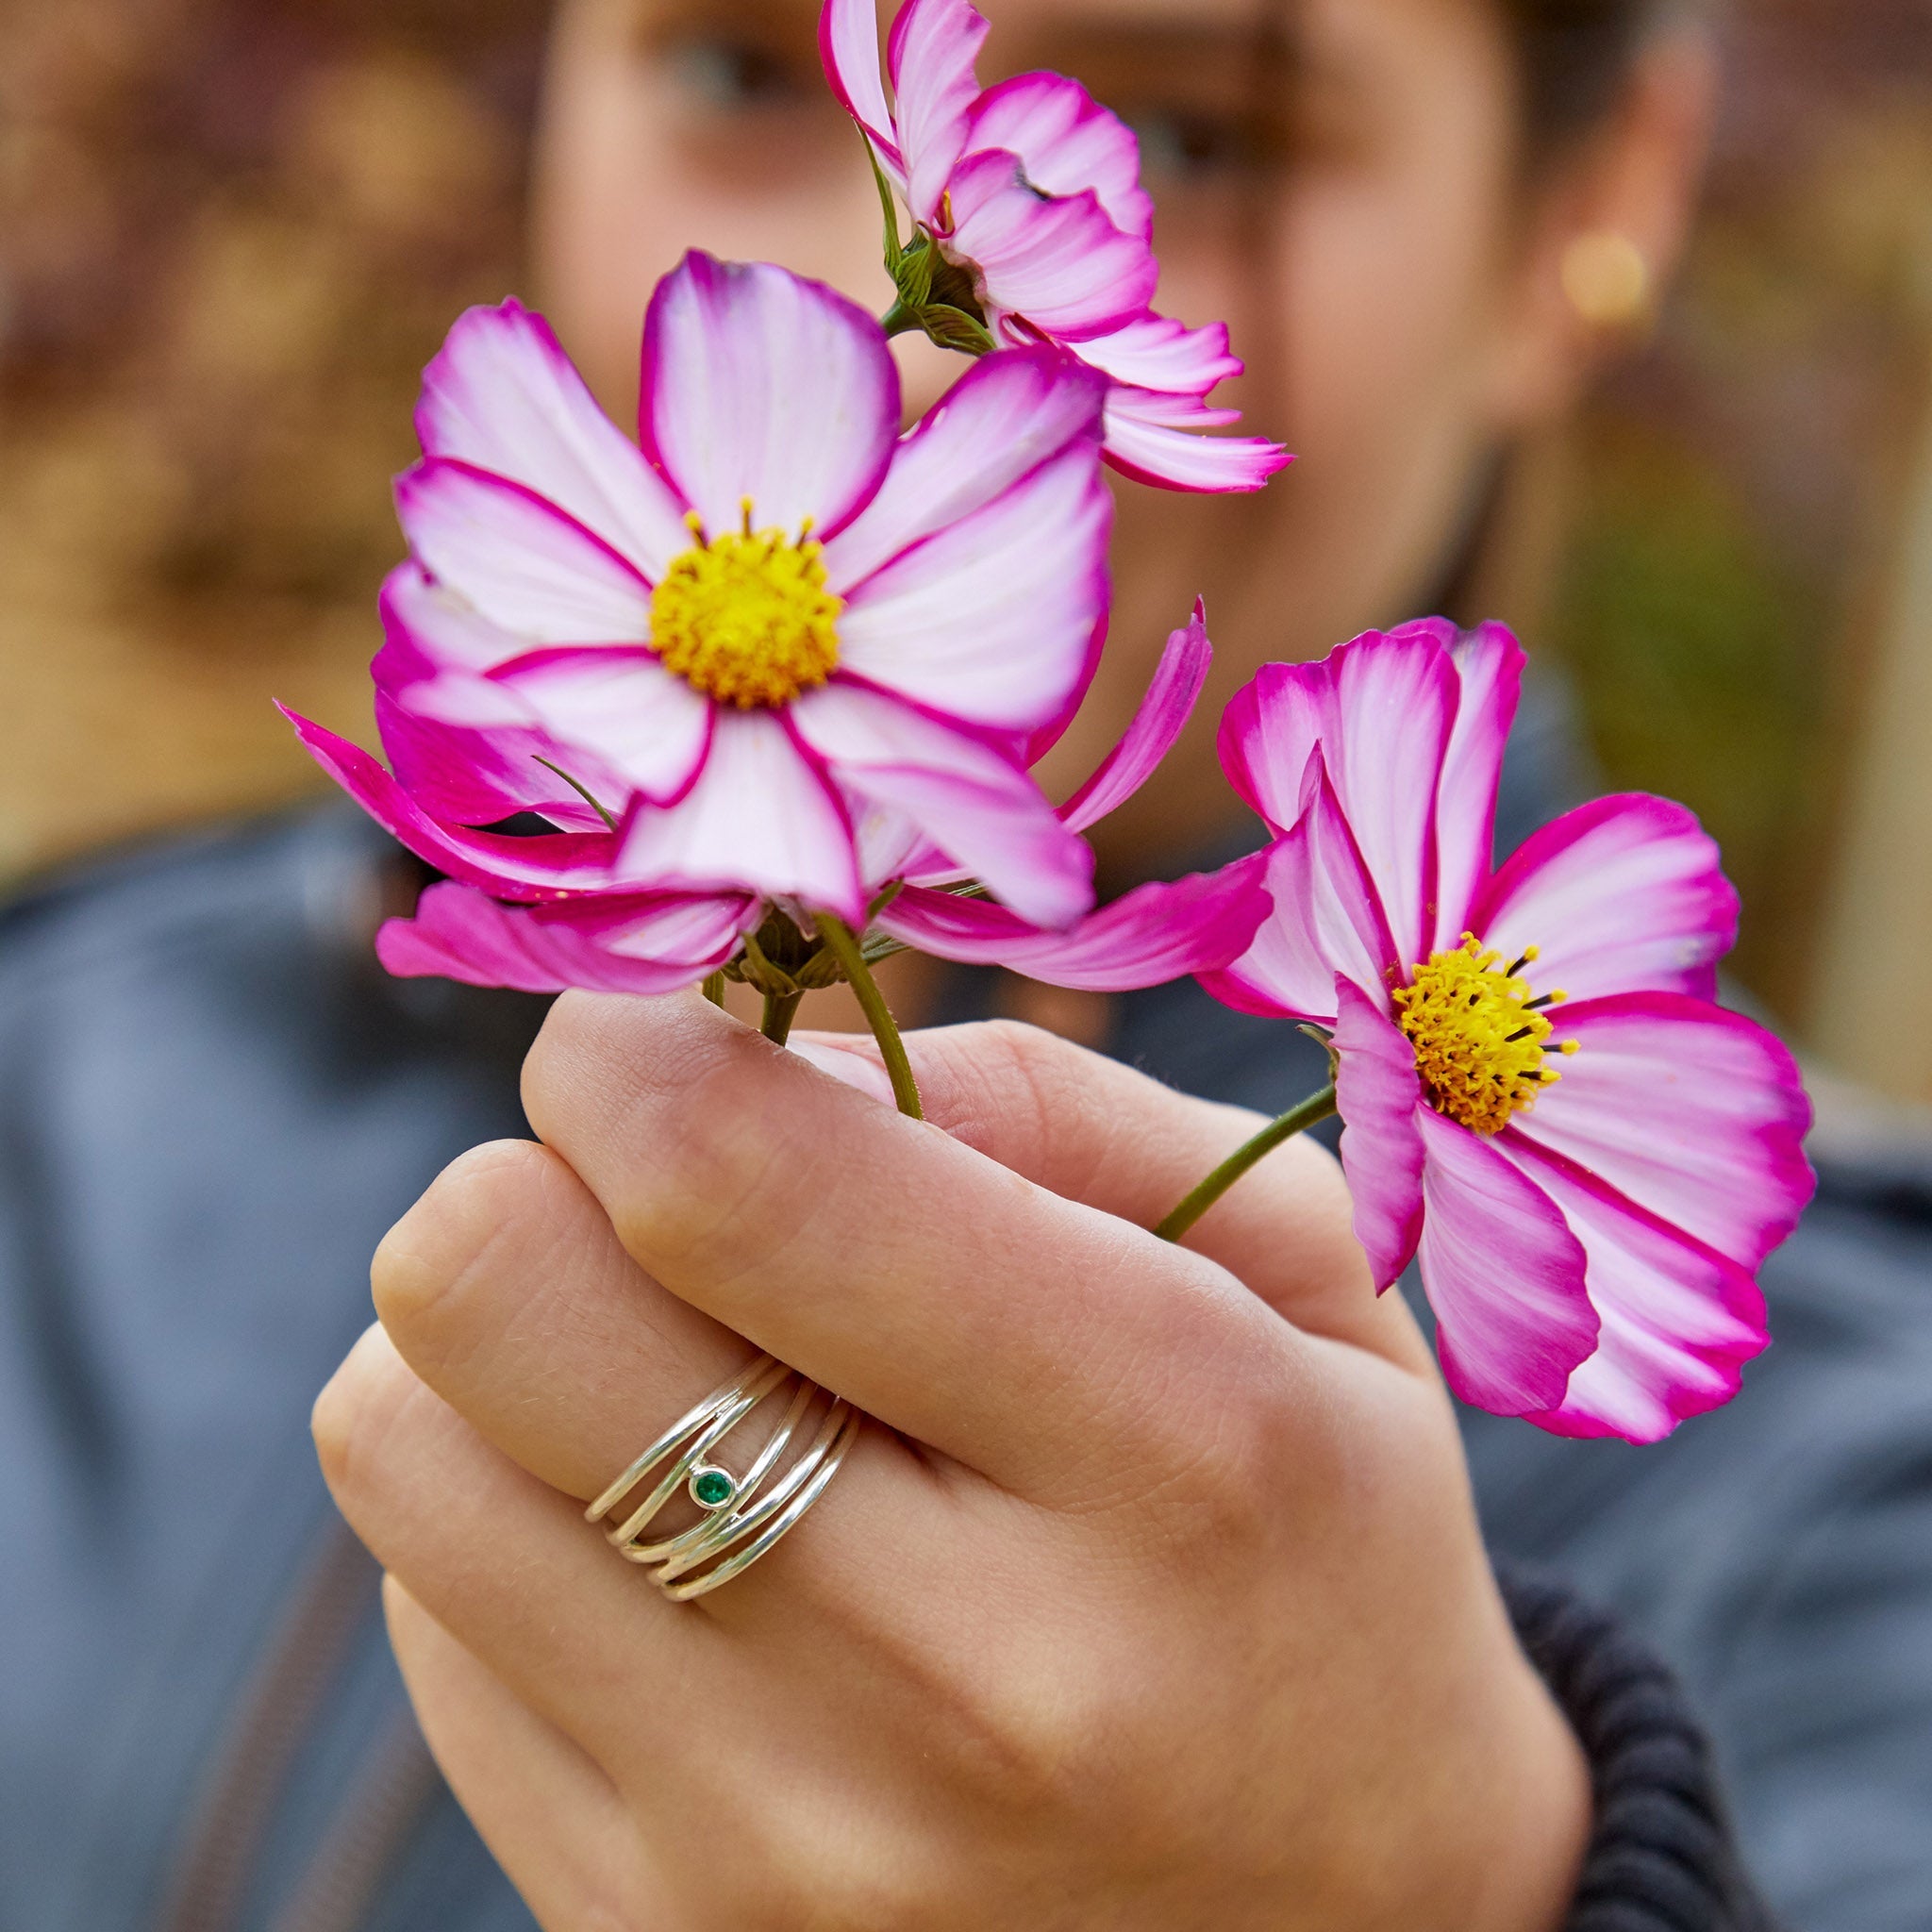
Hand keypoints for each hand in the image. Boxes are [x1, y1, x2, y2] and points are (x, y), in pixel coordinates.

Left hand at [314, 999, 1589, 1930]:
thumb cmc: (1318, 1553)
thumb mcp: (1294, 1279)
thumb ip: (1046, 1105)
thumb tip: (746, 1045)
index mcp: (1172, 1450)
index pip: (731, 1172)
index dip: (632, 1042)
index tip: (669, 1045)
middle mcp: (957, 1678)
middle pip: (489, 1285)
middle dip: (544, 1179)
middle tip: (669, 1213)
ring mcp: (775, 1849)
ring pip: (399, 1440)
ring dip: (501, 1354)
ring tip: (669, 1383)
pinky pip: (430, 1626)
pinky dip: (514, 1527)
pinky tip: (676, 1556)